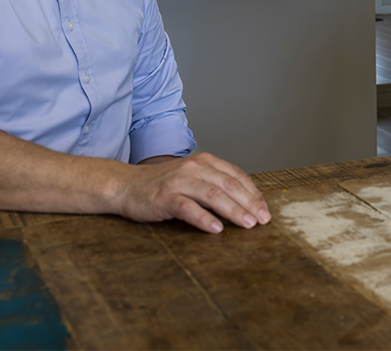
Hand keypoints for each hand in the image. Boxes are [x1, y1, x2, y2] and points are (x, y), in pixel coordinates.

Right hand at [114, 152, 270, 233]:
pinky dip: (204, 218)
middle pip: (229, 185)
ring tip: (248, 224)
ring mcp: (179, 181)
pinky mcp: (165, 197)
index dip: (254, 193)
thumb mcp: (192, 178)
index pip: (236, 176)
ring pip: (213, 195)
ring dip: (233, 211)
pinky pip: (188, 208)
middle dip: (250, 203)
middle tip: (263, 220)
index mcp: (204, 162)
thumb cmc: (162, 185)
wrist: (125, 186)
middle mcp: (194, 168)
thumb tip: (244, 203)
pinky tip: (216, 229)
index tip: (265, 209)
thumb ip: (214, 184)